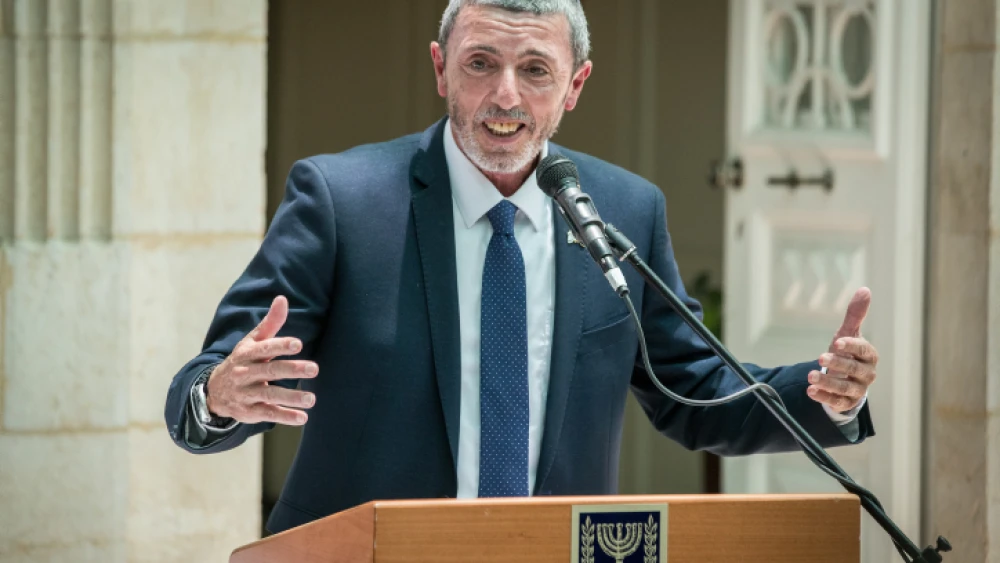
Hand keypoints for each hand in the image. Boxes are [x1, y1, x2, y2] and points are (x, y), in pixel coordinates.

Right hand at [206, 295, 318, 424]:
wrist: (214, 390)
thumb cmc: (242, 361)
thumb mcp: (252, 342)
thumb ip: (270, 323)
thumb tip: (283, 299)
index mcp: (248, 353)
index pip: (265, 348)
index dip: (281, 345)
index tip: (298, 344)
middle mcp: (246, 373)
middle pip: (271, 371)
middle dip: (292, 370)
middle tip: (314, 368)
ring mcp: (247, 393)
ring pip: (271, 395)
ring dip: (292, 397)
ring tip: (312, 399)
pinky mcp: (249, 411)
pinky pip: (268, 414)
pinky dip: (285, 417)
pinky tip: (302, 418)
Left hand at [806, 287, 877, 412]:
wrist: (845, 378)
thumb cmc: (847, 352)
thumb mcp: (848, 333)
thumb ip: (854, 315)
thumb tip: (864, 289)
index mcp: (869, 356)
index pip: (863, 350)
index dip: (851, 346)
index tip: (836, 341)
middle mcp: (867, 374)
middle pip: (854, 369)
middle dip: (838, 363)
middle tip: (820, 358)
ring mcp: (857, 390)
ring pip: (845, 387)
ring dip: (827, 382)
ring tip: (810, 377)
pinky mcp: (846, 402)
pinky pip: (837, 402)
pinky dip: (824, 397)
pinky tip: (810, 391)